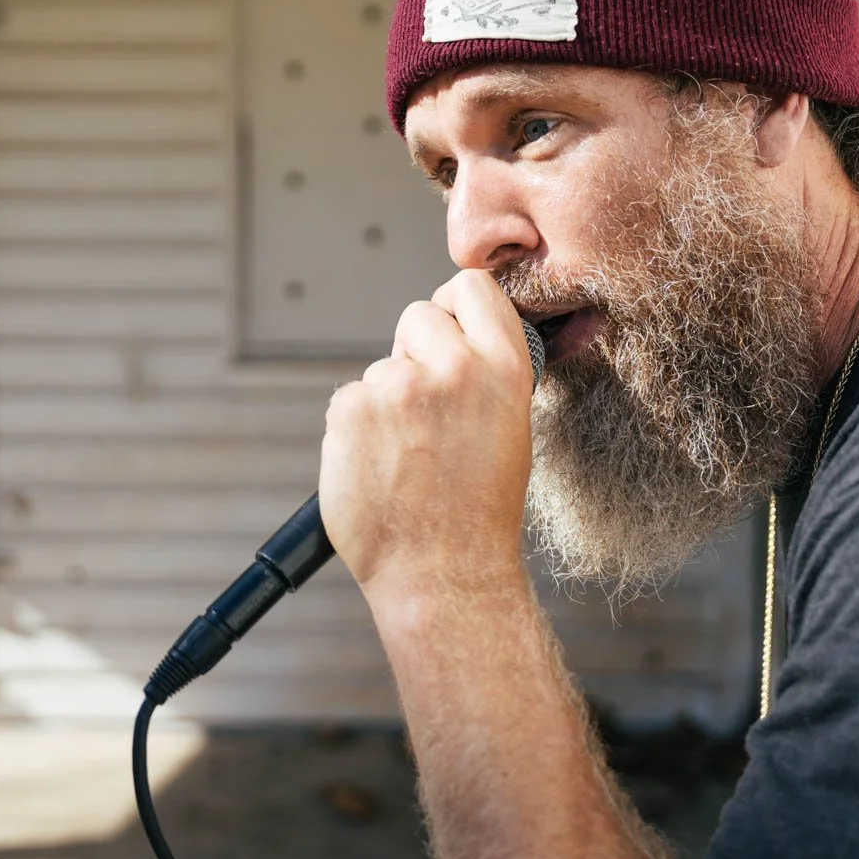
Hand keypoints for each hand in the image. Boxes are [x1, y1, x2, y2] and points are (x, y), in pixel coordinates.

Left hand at [319, 270, 535, 614]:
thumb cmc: (478, 511)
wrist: (442, 571)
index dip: (454, 306)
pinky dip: (356, 430)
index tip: (449, 330)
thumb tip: (446, 333)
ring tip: (407, 458)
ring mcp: (399, 386)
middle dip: (414, 352)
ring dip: (385, 402)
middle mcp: (454, 368)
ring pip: (380, 368)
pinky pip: (349, 400)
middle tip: (425, 413)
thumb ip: (484, 372)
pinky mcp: (351, 409)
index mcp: (504, 368)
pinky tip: (380, 467)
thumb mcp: (510, 428)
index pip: (471, 287)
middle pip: (416, 316)